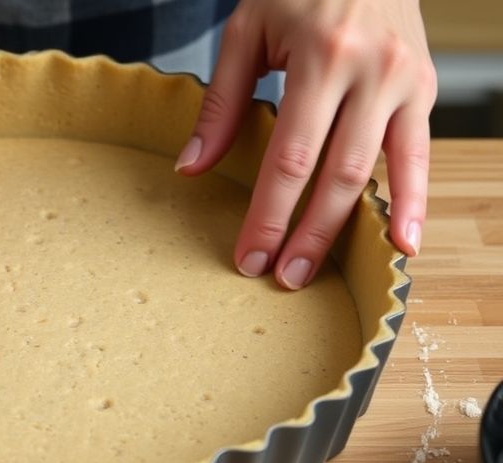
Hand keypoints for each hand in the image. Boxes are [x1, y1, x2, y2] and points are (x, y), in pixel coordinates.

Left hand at [176, 0, 435, 288]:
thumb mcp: (246, 31)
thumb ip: (221, 102)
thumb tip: (191, 168)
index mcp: (323, 57)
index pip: (290, 157)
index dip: (270, 213)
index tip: (249, 255)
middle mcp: (372, 73)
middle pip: (335, 174)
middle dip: (306, 233)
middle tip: (281, 277)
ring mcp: (406, 81)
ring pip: (377, 170)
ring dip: (350, 228)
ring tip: (327, 272)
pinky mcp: (425, 87)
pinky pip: (419, 154)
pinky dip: (414, 200)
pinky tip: (404, 242)